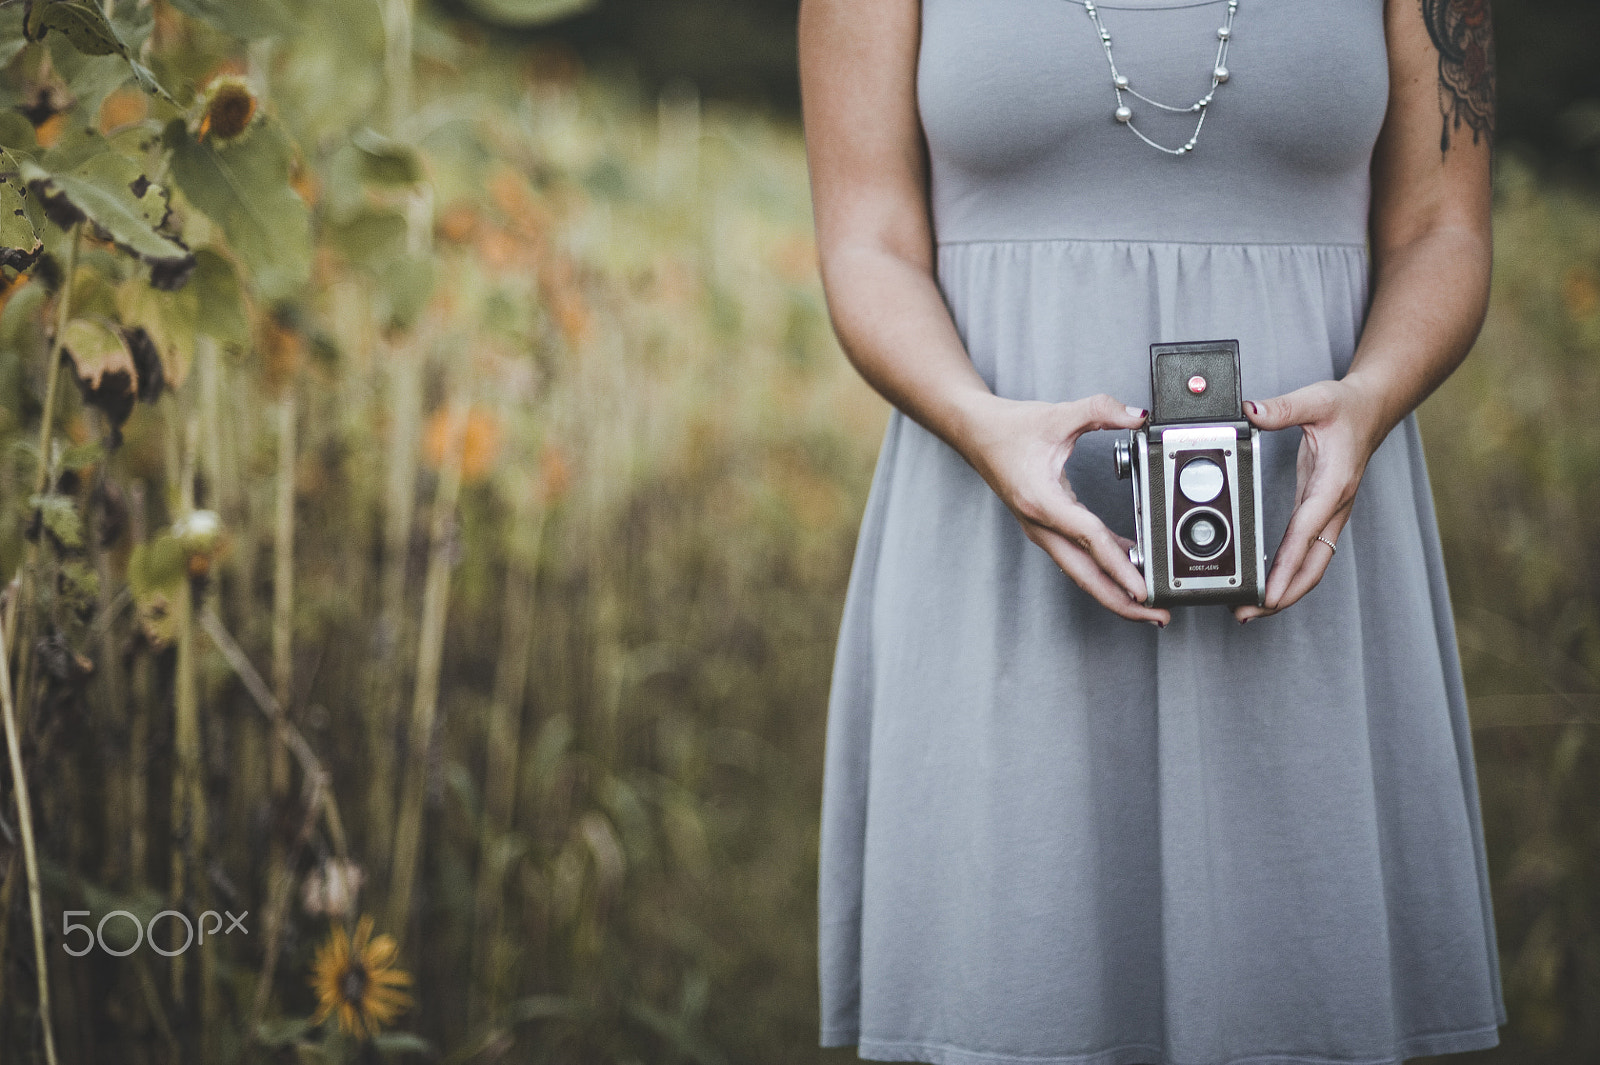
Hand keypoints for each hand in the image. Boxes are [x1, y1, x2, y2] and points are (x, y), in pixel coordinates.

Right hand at [962, 393, 1170, 625]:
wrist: (974, 433)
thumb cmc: (1008, 430)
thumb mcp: (1058, 414)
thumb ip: (1100, 410)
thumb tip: (1137, 416)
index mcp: (1042, 501)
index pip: (1089, 540)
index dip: (1119, 566)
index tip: (1143, 589)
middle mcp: (1041, 524)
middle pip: (1085, 577)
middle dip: (1122, 602)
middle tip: (1157, 616)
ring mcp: (1043, 530)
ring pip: (1081, 572)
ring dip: (1114, 591)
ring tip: (1148, 606)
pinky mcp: (1047, 527)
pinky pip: (1079, 556)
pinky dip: (1105, 568)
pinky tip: (1130, 567)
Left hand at [1233, 379, 1386, 622]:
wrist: (1372, 409)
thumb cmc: (1346, 407)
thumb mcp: (1316, 399)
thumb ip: (1282, 408)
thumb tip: (1250, 412)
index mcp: (1333, 485)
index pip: (1306, 534)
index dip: (1286, 566)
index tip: (1268, 594)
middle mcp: (1334, 507)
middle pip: (1313, 567)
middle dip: (1282, 596)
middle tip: (1247, 615)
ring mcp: (1330, 515)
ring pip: (1311, 565)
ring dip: (1284, 591)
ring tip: (1249, 611)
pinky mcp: (1321, 514)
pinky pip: (1306, 553)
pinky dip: (1286, 572)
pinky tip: (1264, 584)